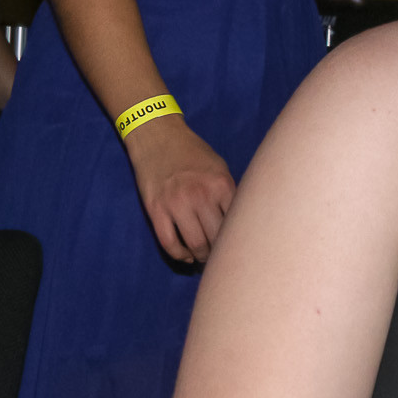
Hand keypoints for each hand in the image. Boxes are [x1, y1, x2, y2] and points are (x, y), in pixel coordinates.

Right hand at [124, 116, 234, 261]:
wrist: (159, 138)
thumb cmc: (194, 153)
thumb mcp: (220, 168)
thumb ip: (229, 193)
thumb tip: (239, 221)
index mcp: (221, 185)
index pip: (237, 222)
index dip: (240, 239)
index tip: (242, 248)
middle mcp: (200, 196)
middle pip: (216, 237)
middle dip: (221, 253)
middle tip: (223, 258)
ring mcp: (176, 204)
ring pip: (194, 244)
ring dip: (201, 256)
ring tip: (205, 259)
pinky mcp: (156, 210)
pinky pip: (168, 242)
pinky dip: (178, 254)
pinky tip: (186, 256)